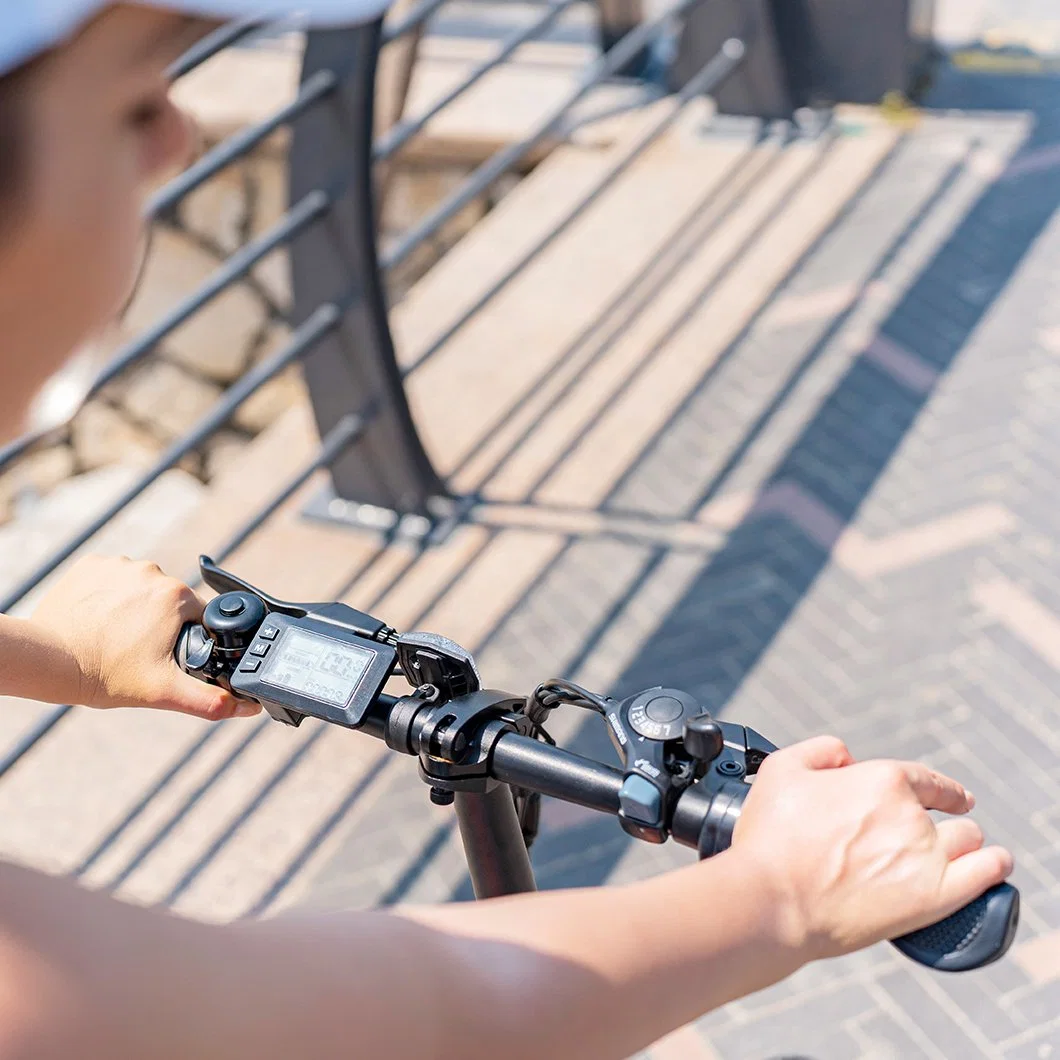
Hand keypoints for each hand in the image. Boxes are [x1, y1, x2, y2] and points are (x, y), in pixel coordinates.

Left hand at [27, 555, 258, 719]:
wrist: (50, 661)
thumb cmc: (105, 674)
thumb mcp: (164, 691)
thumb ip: (210, 700)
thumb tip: (247, 708)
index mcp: (177, 597)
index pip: (200, 616)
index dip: (188, 638)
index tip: (165, 655)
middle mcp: (152, 572)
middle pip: (171, 601)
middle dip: (162, 623)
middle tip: (140, 650)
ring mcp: (120, 565)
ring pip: (142, 589)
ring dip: (136, 608)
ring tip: (117, 636)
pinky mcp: (93, 565)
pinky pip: (113, 578)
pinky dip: (110, 596)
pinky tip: (100, 619)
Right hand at [732, 735, 1012, 960]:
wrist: (772, 900)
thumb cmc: (770, 837)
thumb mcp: (782, 769)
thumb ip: (821, 750)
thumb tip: (846, 757)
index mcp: (879, 780)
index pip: (925, 779)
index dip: (941, 789)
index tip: (950, 796)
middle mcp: (909, 814)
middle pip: (947, 813)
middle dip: (940, 821)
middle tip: (927, 837)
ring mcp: (925, 857)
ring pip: (969, 840)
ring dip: (965, 843)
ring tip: (956, 854)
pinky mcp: (933, 898)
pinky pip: (984, 875)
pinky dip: (994, 866)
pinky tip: (995, 864)